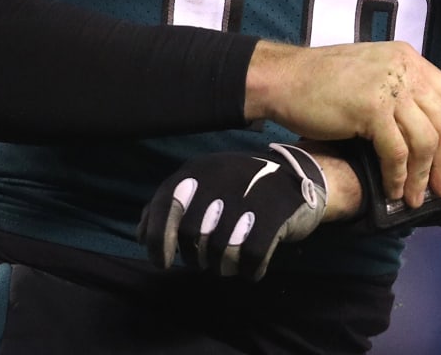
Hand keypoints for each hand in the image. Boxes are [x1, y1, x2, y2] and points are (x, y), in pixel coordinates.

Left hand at [138, 143, 327, 280]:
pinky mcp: (276, 212)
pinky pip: (252, 256)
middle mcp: (219, 177)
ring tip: (228, 265)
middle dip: (194, 257)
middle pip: (191, 234)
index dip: (157, 240)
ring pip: (220, 249)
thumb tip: (140, 235)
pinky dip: (249, 270)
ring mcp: (249, 193)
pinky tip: (251, 270)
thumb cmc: (240, 189)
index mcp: (197, 170)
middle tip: (203, 262)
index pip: (164, 206)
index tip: (161, 263)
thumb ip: (170, 206)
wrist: (300, 175)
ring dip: (222, 267)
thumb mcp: (202, 186)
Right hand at [244, 41, 440, 208]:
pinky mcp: (372, 109)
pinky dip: (398, 175)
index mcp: (406, 57)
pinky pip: (396, 151)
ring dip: (423, 175)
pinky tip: (394, 189)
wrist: (283, 78)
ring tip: (417, 197)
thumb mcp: (370, 73)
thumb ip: (398, 87)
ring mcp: (389, 87)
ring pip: (424, 140)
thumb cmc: (320, 80)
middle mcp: (403, 68)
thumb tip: (423, 126)